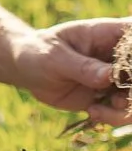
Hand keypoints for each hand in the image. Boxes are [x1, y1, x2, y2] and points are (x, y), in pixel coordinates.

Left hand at [14, 18, 131, 124]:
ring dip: (126, 108)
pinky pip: (124, 110)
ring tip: (98, 109)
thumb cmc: (39, 52)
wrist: (28, 69)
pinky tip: (92, 112)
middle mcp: (119, 55)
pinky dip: (114, 116)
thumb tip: (110, 76)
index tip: (125, 73)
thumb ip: (82, 67)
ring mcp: (118, 76)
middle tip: (116, 100)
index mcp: (108, 34)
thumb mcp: (55, 57)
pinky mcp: (110, 96)